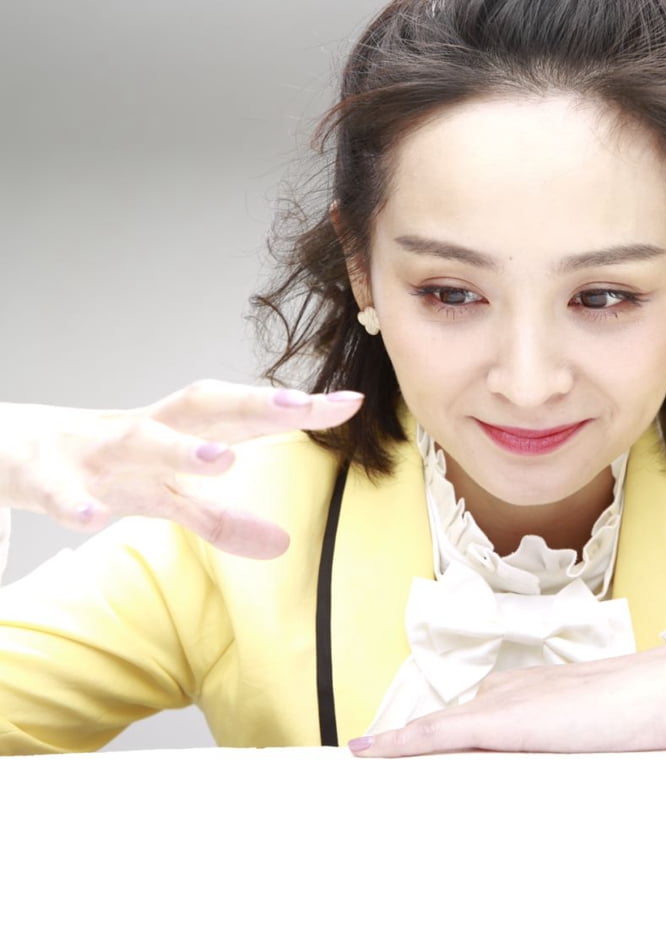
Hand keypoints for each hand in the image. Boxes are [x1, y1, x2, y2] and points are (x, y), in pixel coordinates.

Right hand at [0, 381, 363, 558]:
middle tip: (302, 407)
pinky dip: (73, 500)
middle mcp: (144, 432)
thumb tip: (284, 543)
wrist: (13, 448)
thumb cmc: (106, 467)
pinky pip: (61, 490)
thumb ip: (222, 519)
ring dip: (179, 448)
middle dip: (252, 405)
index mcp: (178, 434)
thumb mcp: (166, 497)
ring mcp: (96, 451)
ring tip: (223, 460)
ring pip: (139, 440)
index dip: (293, 408)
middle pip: (202, 409)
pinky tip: (89, 517)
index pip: (244, 413)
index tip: (350, 404)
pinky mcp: (48, 477)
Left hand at [348, 644, 665, 756]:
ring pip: (440, 726)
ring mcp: (508, 701)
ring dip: (402, 742)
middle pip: (452, 721)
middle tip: (371, 754)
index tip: (404, 740)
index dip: (437, 728)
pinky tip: (374, 752)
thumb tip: (576, 747)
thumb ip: (580, 734)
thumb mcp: (605, 726)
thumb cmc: (651, 708)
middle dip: (411, 740)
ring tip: (363, 756)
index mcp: (534, 689)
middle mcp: (513, 688)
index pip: (474, 713)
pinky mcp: (507, 721)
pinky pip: (442, 733)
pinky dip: (404, 742)